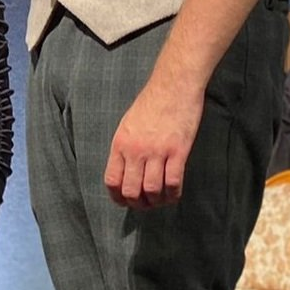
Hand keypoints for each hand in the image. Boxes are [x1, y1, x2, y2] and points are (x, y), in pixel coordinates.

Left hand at [104, 81, 204, 207]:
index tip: (126, 202)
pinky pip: (173, 182)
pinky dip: (173, 194)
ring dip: (157, 201)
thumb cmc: (151, 103)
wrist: (173, 86)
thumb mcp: (128, 124)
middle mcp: (135, 150)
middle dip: (139, 204)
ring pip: (152, 191)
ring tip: (161, 199)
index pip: (112, 181)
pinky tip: (174, 192)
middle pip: (131, 191)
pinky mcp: (177, 151)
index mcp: (120, 143)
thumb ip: (125, 147)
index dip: (118, 197)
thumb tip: (125, 171)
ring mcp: (157, 151)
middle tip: (147, 204)